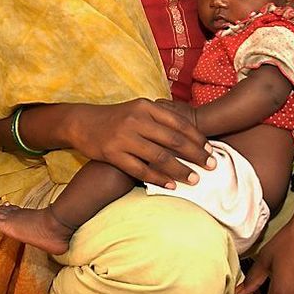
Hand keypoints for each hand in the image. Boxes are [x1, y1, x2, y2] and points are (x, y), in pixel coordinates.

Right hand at [66, 99, 213, 188]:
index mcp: (146, 107)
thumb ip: (160, 118)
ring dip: (180, 170)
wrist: (82, 122)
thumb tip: (190, 133)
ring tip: (195, 180)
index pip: (179, 123)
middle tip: (211, 166)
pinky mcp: (113, 154)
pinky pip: (140, 170)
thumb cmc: (117, 117)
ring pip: (159, 157)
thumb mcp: (138, 109)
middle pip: (174, 140)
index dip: (197, 138)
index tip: (211, 150)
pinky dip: (157, 179)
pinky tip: (170, 186)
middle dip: (195, 155)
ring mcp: (124, 137)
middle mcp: (137, 120)